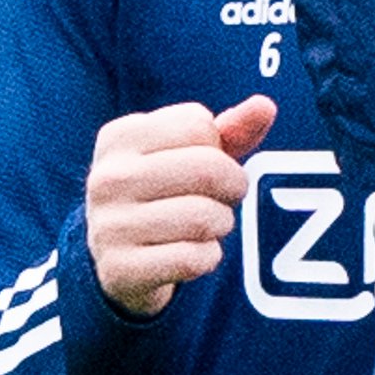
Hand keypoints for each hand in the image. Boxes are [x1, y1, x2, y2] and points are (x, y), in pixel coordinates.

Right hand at [86, 94, 275, 318]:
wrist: (109, 260)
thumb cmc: (159, 193)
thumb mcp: (185, 155)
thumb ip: (228, 129)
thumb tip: (265, 105)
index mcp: (120, 136)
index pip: (199, 124)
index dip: (219, 147)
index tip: (210, 165)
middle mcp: (108, 177)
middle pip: (208, 168)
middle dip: (232, 185)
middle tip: (226, 198)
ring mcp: (111, 225)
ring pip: (204, 217)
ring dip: (221, 224)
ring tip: (207, 226)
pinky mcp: (122, 269)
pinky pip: (193, 259)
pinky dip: (207, 257)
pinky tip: (191, 253)